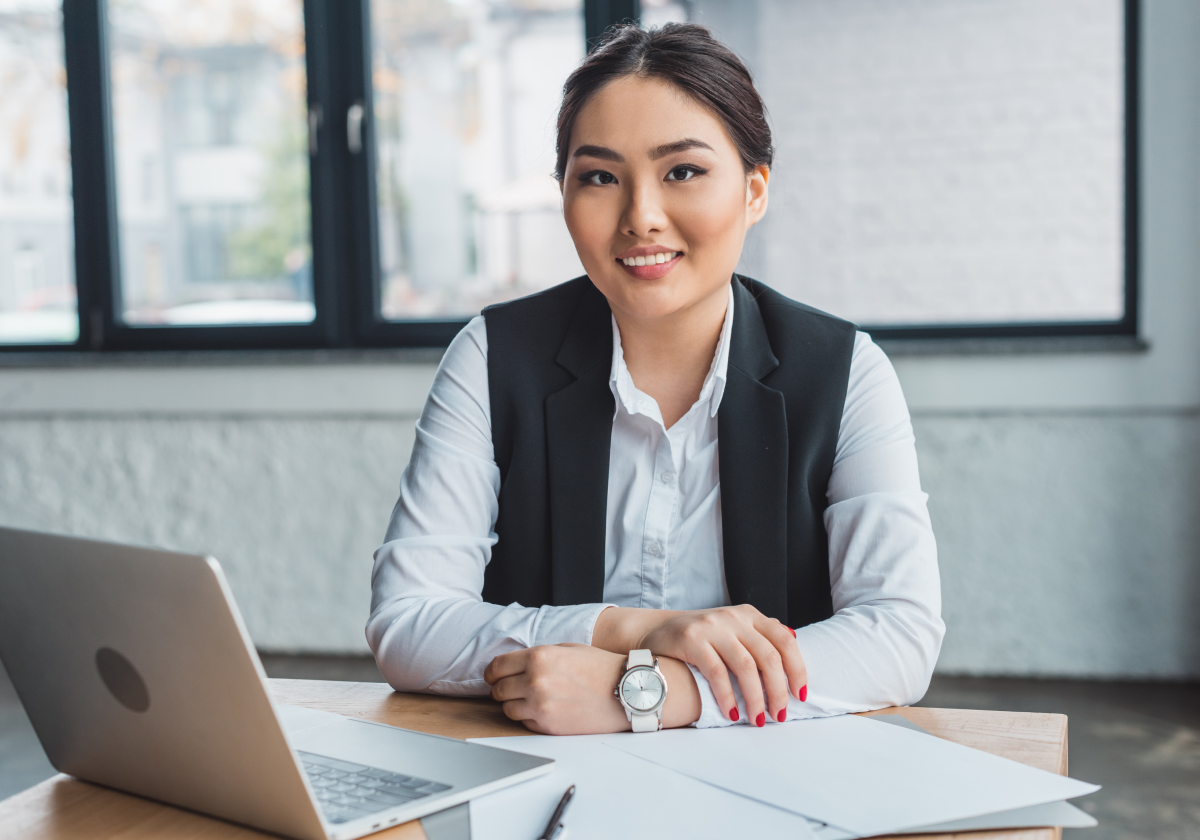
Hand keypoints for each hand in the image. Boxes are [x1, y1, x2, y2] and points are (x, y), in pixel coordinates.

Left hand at [484, 643, 700, 734]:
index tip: (495, 676)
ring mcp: (540, 706)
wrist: (626, 690)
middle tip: (513, 687)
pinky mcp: (548, 726)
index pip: (496, 667)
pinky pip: (525, 723)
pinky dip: (530, 717)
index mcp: (538, 657)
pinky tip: (546, 709)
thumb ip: (536, 657)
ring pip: (508, 709)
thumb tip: (513, 667)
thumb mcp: (566, 648)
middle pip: (498, 690)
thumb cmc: (599, 667)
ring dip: (515, 704)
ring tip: (532, 699)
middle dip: (502, 688)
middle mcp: (535, 682)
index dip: (492, 672)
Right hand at [636, 605, 805, 726]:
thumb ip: (759, 635)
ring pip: (746, 666)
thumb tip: (795, 642)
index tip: (801, 695)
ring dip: (756, 698)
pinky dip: (727, 697)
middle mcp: (733, 618)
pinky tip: (732, 714)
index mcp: (749, 615)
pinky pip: (717, 672)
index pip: (784, 641)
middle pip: (768, 656)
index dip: (797, 669)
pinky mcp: (692, 640)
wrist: (657, 630)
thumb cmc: (701, 637)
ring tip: (758, 719)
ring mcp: (712, 627)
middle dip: (778, 691)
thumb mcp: (732, 628)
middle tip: (779, 715)